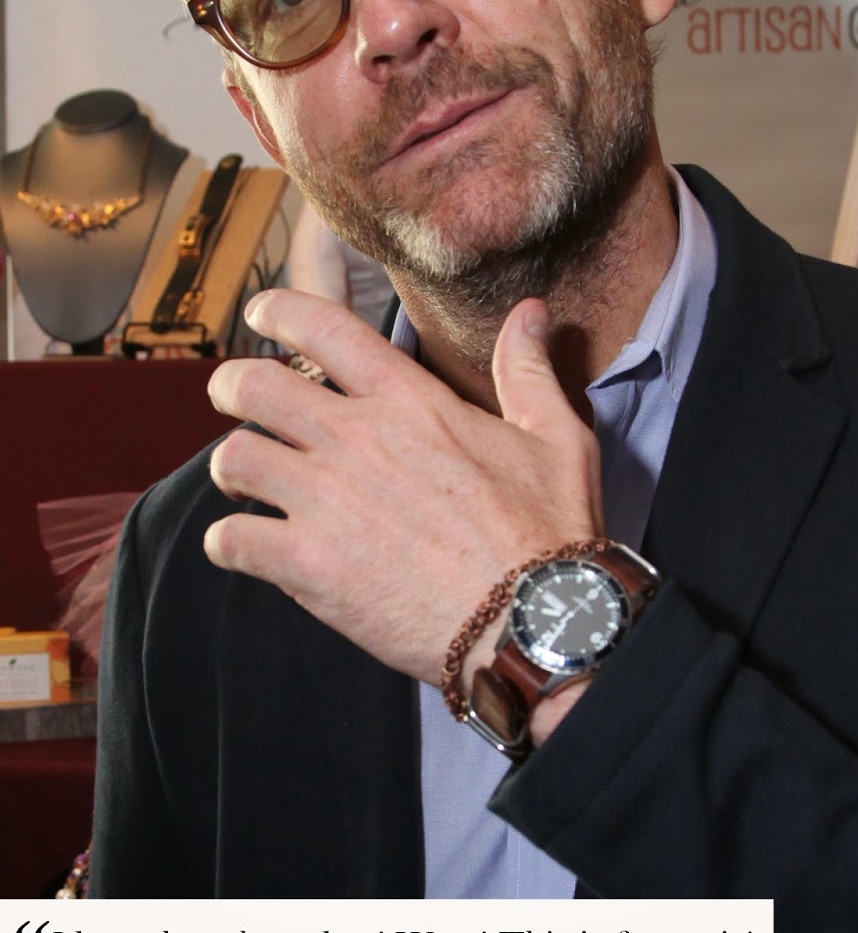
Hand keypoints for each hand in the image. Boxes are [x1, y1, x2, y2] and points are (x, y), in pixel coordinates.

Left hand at [204, 290, 603, 686]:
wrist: (534, 623)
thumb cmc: (550, 532)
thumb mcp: (555, 438)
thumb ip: (527, 370)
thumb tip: (529, 313)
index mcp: (410, 400)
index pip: (322, 326)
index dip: (278, 309)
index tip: (262, 313)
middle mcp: (356, 439)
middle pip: (254, 385)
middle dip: (232, 386)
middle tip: (234, 398)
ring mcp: (326, 502)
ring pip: (234, 458)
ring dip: (234, 467)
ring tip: (245, 480)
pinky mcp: (309, 566)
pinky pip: (230, 541)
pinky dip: (227, 544)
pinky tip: (246, 549)